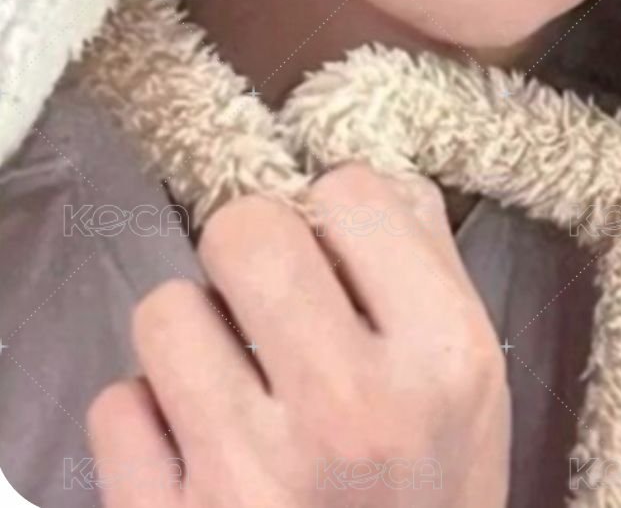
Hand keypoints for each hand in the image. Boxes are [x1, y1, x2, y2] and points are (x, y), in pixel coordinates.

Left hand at [86, 163, 510, 505]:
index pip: (353, 191)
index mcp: (441, 357)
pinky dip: (149, 423)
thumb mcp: (472, 384)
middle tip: (269, 300)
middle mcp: (350, 408)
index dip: (341, 216)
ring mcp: (251, 475)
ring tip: (231, 380)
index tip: (341, 256)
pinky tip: (194, 449)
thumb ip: (426, 264)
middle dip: (252, 252)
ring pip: (165, 309)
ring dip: (193, 336)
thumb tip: (346, 175)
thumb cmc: (431, 495)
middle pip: (244, 228)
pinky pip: (117, 407)